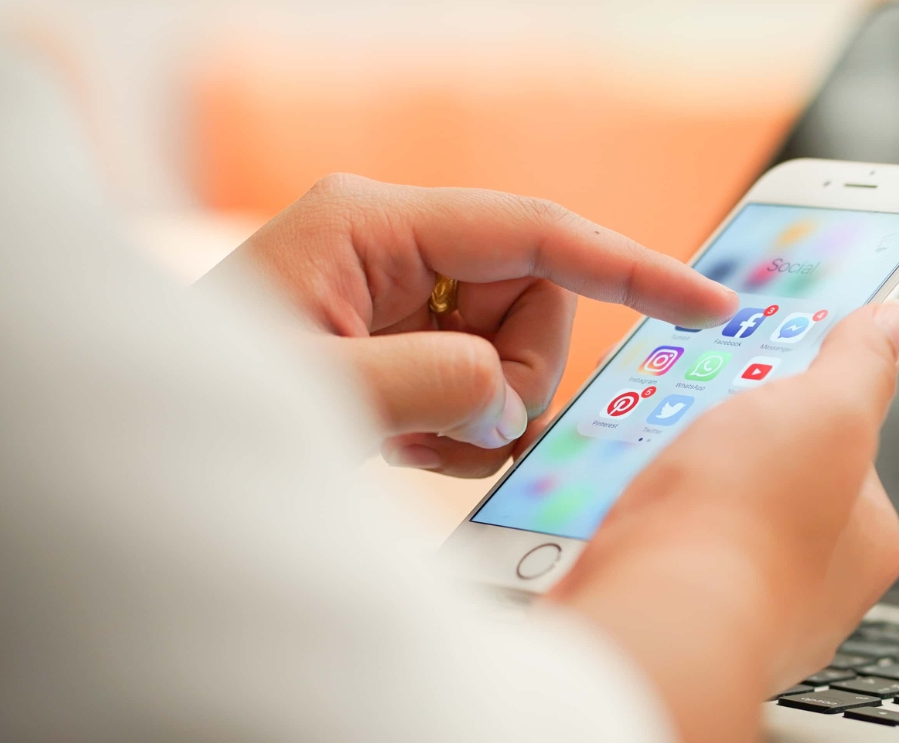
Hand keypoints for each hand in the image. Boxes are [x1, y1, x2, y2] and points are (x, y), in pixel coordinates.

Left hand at [203, 174, 737, 475]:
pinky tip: (404, 436)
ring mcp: (406, 291)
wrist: (157, 439)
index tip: (707, 301)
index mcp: (375, 225)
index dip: (630, 265)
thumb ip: (427, 384)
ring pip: (518, 349)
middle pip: (535, 299)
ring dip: (485, 410)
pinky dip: (466, 424)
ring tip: (411, 437)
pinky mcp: (409, 335)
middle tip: (453, 427)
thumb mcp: (317, 394)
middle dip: (512, 377)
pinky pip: (487, 379)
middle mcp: (398, 244)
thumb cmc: (213, 397)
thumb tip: (505, 397)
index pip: (535, 232)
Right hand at [548, 301, 898, 742]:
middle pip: (770, 482)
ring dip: (675, 479)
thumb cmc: (747, 526)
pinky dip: (638, 522)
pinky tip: (620, 500)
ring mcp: (738, 611)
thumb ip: (860, 366)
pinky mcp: (672, 619)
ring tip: (647, 445)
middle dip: (729, 439)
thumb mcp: (827, 411)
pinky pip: (658, 551)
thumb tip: (891, 323)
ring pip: (707, 518)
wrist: (651, 619)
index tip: (766, 370)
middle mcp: (809, 590)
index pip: (844, 451)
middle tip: (694, 401)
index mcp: (864, 543)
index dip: (804, 401)